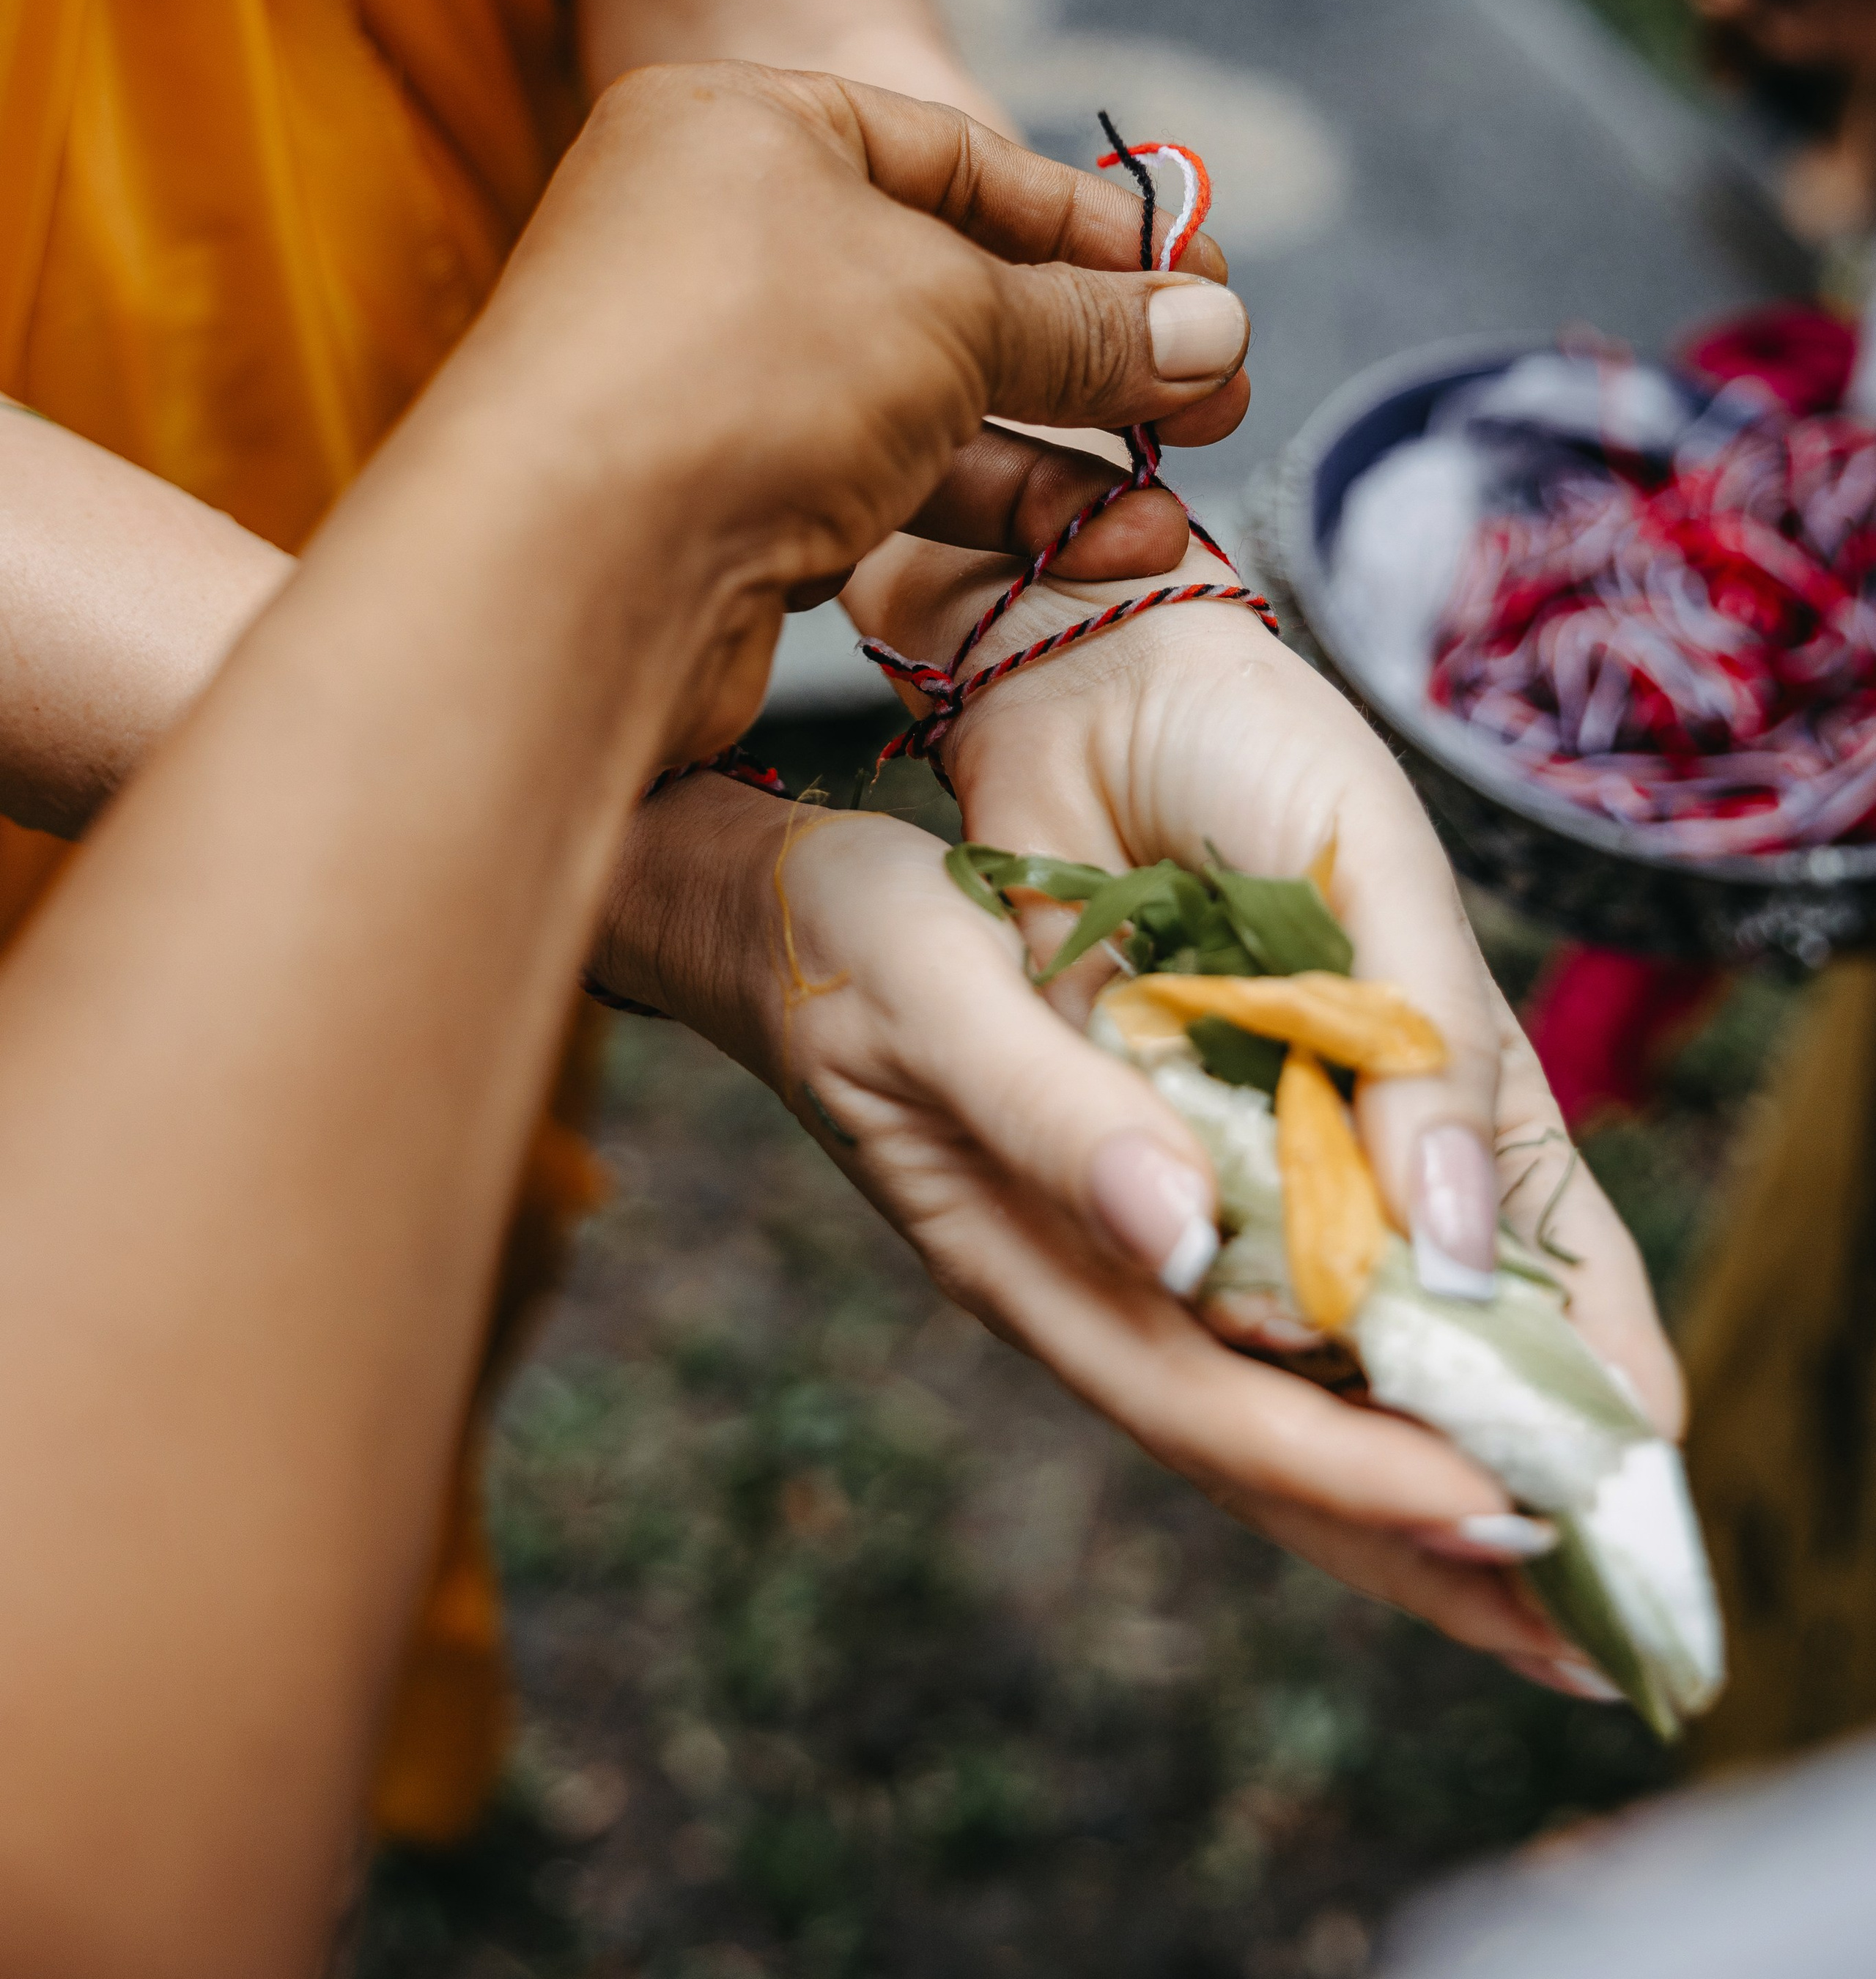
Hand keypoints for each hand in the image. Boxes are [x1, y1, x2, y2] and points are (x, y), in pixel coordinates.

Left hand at [463, 60, 1249, 758]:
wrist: (561, 558)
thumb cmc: (749, 362)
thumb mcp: (951, 306)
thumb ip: (1085, 322)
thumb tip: (1214, 331)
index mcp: (744, 126)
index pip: (955, 156)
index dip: (1091, 228)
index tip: (1199, 288)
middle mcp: (714, 240)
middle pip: (944, 289)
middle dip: (1089, 358)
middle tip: (1216, 412)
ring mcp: (709, 376)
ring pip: (916, 406)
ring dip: (1054, 461)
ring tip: (1165, 517)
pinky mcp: (712, 501)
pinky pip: (874, 489)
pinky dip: (977, 518)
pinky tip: (1081, 550)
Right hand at [595, 766, 1654, 1690]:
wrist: (762, 922)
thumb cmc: (843, 944)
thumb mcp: (935, 996)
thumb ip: (1049, 1111)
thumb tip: (1178, 1230)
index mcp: (1026, 1258)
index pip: (1213, 1402)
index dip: (1355, 1468)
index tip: (1500, 1512)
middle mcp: (1071, 1292)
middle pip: (1255, 1456)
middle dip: (1410, 1548)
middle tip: (1578, 1637)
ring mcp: (1090, 1272)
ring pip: (1260, 1418)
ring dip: (1395, 1499)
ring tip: (1542, 1574)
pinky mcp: (1116, 1227)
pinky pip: (1249, 1347)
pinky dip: (1349, 1400)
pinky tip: (1434, 1412)